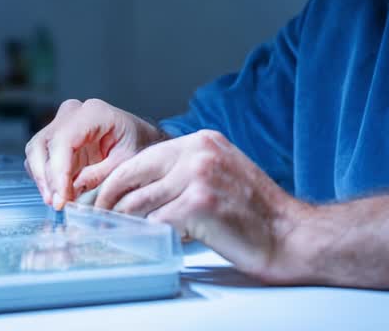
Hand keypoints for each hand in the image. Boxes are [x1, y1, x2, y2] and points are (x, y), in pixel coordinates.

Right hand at [24, 98, 163, 209]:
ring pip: (36, 152)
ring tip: (59, 202)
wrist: (140, 138)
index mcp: (94, 113)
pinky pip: (39, 158)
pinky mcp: (56, 138)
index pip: (63, 141)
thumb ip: (100, 175)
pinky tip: (59, 193)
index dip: (58, 172)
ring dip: (43, 180)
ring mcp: (61, 123)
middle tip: (58, 204)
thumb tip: (72, 189)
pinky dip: (45, 178)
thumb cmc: (137, 145)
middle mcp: (73, 113)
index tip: (61, 198)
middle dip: (47, 178)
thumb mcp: (126, 163)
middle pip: (42, 144)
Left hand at [94, 129, 307, 281]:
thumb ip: (185, 173)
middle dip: (109, 202)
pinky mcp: (199, 204)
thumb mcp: (221, 173)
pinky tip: (147, 246)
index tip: (102, 200)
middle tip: (97, 220)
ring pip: (140, 203)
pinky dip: (147, 238)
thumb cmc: (257, 212)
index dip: (117, 182)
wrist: (290, 234)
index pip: (143, 158)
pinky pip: (156, 223)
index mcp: (201, 142)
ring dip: (126, 224)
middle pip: (133, 176)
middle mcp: (197, 153)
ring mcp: (198, 176)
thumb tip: (142, 192)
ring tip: (116, 236)